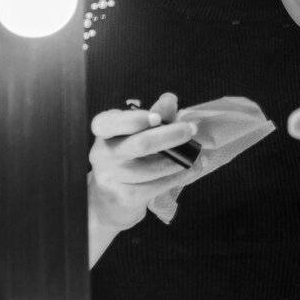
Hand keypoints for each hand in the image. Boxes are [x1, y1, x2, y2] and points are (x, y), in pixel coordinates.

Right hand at [88, 92, 204, 231]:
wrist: (110, 199)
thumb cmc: (128, 157)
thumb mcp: (137, 132)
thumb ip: (154, 115)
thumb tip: (169, 99)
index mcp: (104, 132)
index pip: (107, 123)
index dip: (134, 120)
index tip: (157, 118)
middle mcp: (103, 154)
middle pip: (140, 144)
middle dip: (171, 135)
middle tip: (191, 129)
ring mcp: (112, 178)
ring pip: (154, 168)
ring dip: (180, 159)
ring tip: (197, 154)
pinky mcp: (125, 197)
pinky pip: (159, 185)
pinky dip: (181, 175)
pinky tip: (193, 168)